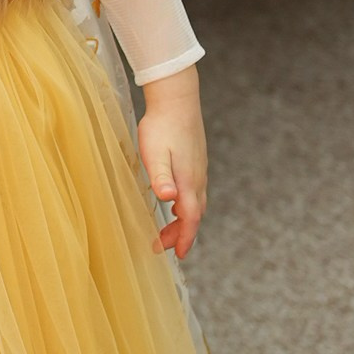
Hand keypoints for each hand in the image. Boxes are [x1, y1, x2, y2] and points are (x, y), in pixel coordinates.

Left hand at [137, 68, 206, 257]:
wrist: (177, 98)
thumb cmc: (161, 126)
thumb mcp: (155, 153)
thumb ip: (161, 176)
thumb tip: (168, 198)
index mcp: (188, 182)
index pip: (190, 219)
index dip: (184, 239)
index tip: (177, 255)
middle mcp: (197, 179)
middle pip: (194, 215)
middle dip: (181, 234)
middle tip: (161, 245)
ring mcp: (198, 170)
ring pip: (195, 204)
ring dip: (183, 221)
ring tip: (166, 230)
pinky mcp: (195, 161)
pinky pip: (194, 192)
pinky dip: (186, 205)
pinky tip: (174, 202)